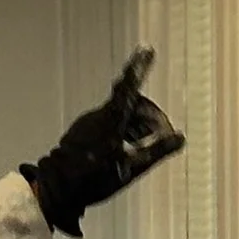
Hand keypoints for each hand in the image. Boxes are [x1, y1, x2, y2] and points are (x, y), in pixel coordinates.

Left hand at [23, 50, 185, 236]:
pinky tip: (126, 152)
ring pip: (122, 116)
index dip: (139, 68)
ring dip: (138, 127)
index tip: (147, 50)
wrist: (57, 188)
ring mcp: (89, 123)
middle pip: (132, 105)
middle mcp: (98, 116)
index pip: (128, 87)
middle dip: (150, 117)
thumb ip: (157, 150)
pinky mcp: (83, 132)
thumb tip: (180, 138)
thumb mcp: (132, 167)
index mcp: (111, 119)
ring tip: (143, 149)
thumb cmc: (94, 179)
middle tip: (163, 136)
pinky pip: (110, 124)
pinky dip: (124, 132)